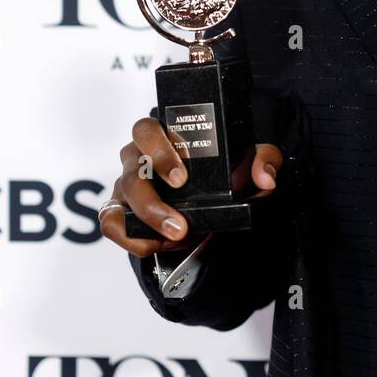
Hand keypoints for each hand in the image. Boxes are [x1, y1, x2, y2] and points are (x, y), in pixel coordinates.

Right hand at [99, 115, 283, 258]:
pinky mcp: (120, 211)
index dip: (158, 151)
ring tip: (176, 239)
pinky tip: (157, 246)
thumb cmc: (224, 170)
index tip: (182, 178)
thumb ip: (264, 160)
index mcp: (164, 135)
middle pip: (131, 170)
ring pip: (121, 199)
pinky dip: (131, 239)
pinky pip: (111, 224)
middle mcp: (139, 156)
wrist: (213, 200)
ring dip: (146, 223)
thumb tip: (264, 177)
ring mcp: (126, 184)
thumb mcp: (249, 161)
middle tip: (180, 224)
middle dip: (152, 201)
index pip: (146, 130)